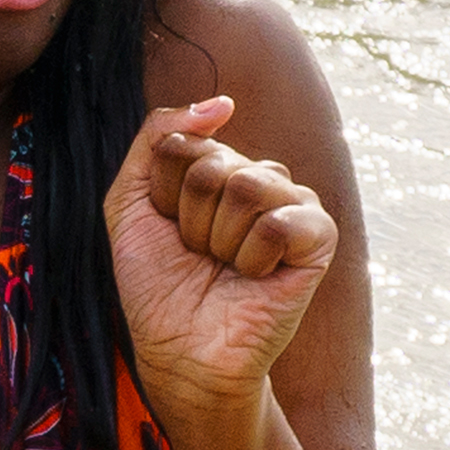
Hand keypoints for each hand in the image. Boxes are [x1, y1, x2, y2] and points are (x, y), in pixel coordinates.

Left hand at [106, 99, 336, 428]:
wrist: (179, 347)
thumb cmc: (154, 278)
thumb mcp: (130, 200)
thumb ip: (159, 138)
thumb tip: (221, 101)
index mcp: (215, 165)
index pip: (180, 143)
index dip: (161, 193)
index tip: (167, 228)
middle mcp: (257, 177)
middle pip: (210, 163)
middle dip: (188, 217)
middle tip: (197, 254)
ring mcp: (292, 205)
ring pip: (244, 185)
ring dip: (217, 237)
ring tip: (224, 265)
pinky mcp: (320, 239)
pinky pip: (280, 220)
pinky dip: (252, 256)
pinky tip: (256, 277)